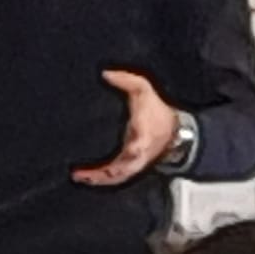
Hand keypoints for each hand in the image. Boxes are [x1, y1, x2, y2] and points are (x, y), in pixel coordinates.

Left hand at [72, 70, 180, 185]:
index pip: (139, 144)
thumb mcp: (145, 91)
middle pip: (125, 168)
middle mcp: (139, 152)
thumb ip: (127, 81)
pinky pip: (116, 176)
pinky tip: (85, 177)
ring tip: (79, 177)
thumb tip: (106, 73)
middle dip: (106, 173)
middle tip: (83, 174)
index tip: (125, 152)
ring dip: (100, 179)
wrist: (175, 132)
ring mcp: (135, 161)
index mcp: (144, 134)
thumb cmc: (157, 111)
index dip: (133, 150)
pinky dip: (102, 179)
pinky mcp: (131, 165)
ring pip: (118, 176)